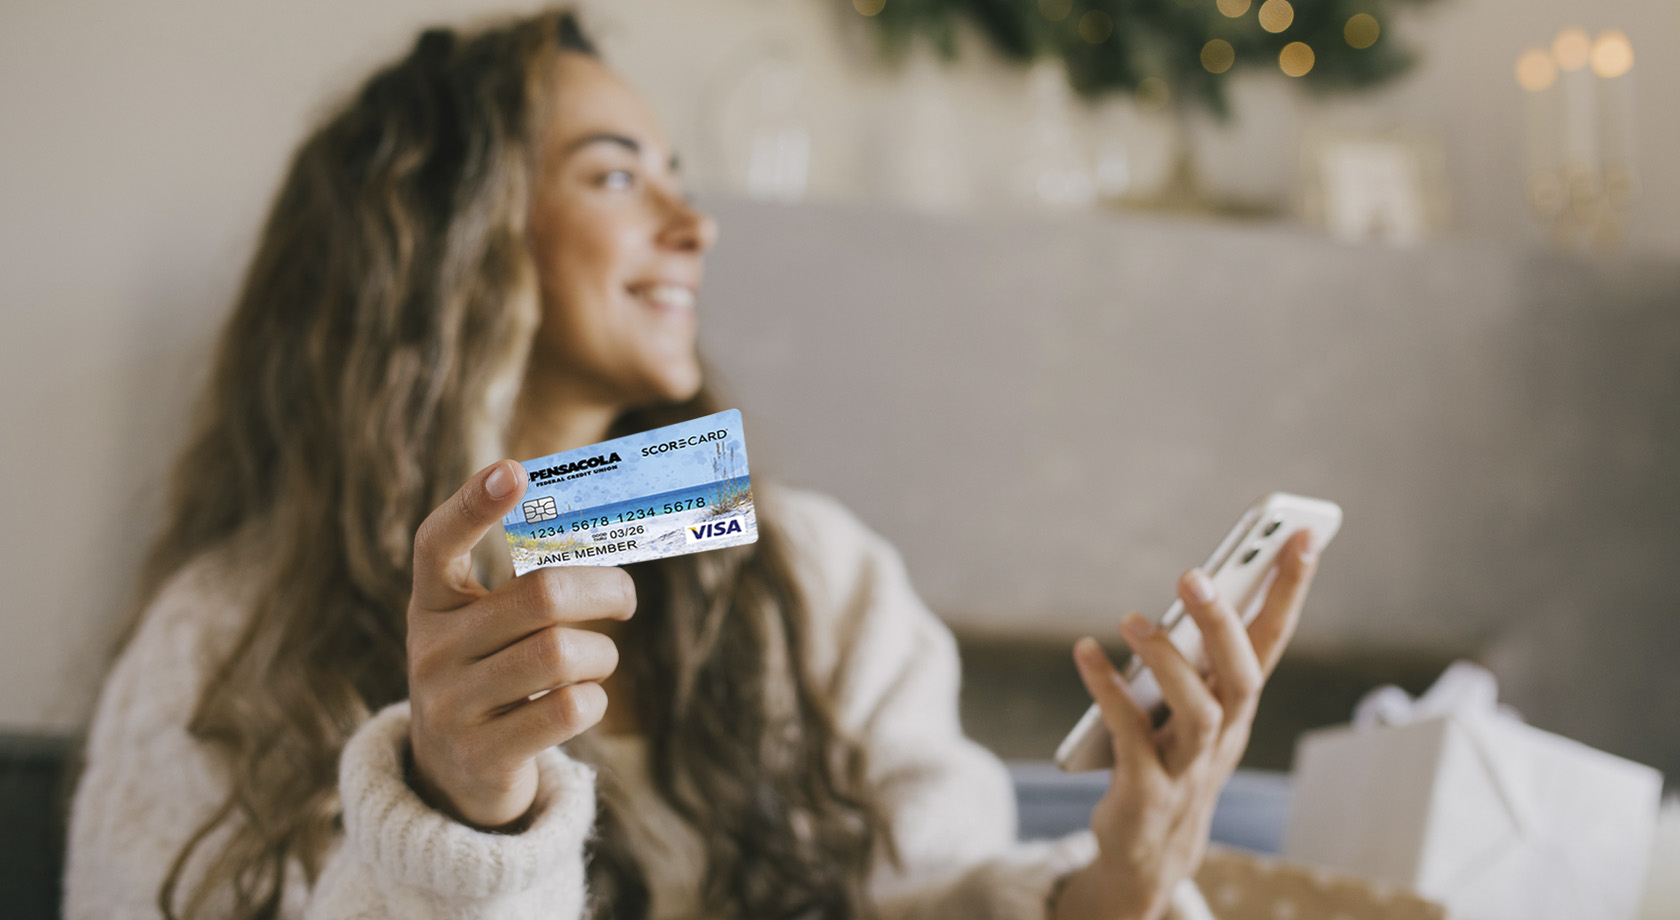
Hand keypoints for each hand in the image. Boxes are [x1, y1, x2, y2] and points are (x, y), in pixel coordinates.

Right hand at [405, 460, 635, 829]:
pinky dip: (594, 699)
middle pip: (541, 594)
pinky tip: (583, 701)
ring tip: (597, 663)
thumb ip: (526, 585)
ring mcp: (450, 706)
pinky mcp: (482, 755)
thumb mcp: (485, 627)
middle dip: (605, 588)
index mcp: (431, 603)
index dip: (474, 504)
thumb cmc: (490, 675)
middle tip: (626, 598)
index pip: (438, 543)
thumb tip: (606, 531)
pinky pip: (569, 708)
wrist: (452, 779)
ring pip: (563, 653)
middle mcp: (430, 649)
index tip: (515, 471)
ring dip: (602, 655)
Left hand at [1054, 530, 1318, 919]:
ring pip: (1198, 710)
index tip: (1303, 533)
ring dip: (1167, 661)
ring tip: (1131, 620)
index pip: (1274, 638)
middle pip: (1242, 675)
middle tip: (1194, 573)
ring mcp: (1190, 766)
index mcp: (1238, 704)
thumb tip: (1199, 583)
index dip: (1291, 588)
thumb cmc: (1170, 757)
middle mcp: (1225, 733)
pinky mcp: (1147, 790)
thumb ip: (1195, 653)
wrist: (1149, 852)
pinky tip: (1085, 652)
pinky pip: (1130, 735)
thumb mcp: (1190, 704)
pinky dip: (1109, 692)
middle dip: (1223, 624)